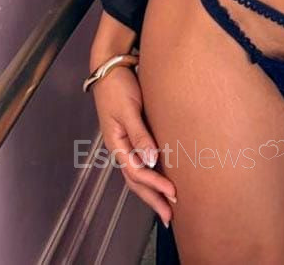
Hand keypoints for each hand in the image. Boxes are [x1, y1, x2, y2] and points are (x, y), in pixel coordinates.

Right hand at [91, 64, 175, 228]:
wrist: (111, 66)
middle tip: (170, 216)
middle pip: (136, 180)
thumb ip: (140, 134)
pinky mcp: (133, 133)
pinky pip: (141, 160)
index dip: (154, 184)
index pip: (136, 172)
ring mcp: (125, 141)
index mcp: (116, 143)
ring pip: (138, 173)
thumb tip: (152, 161)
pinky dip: (151, 174)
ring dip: (152, 189)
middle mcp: (120, 146)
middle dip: (152, 198)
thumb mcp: (129, 109)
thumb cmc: (118, 85)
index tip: (172, 193)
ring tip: (167, 204)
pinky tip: (161, 178)